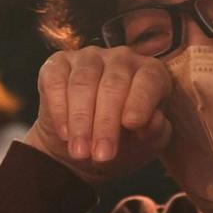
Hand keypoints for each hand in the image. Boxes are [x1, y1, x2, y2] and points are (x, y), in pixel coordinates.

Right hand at [24, 46, 172, 184]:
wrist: (83, 146)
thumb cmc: (124, 142)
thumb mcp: (145, 145)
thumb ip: (155, 133)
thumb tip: (154, 121)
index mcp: (150, 73)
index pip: (149, 80)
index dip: (140, 101)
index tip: (132, 124)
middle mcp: (121, 59)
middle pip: (113, 84)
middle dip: (105, 122)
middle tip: (101, 154)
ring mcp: (88, 58)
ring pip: (83, 82)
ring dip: (81, 119)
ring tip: (80, 151)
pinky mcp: (58, 63)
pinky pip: (56, 81)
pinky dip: (59, 109)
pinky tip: (64, 133)